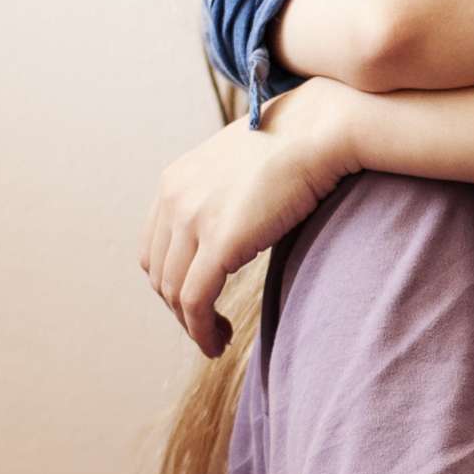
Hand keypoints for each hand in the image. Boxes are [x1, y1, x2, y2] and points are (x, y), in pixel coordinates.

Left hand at [141, 76, 363, 357]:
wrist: (318, 131)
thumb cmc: (296, 147)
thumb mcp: (241, 167)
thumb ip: (225, 195)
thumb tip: (238, 220)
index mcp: (174, 182)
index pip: (154, 247)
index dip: (171, 282)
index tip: (198, 300)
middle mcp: (174, 199)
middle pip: (159, 274)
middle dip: (179, 308)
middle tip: (208, 327)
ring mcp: (193, 219)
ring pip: (174, 293)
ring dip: (191, 326)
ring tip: (215, 340)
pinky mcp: (220, 242)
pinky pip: (196, 301)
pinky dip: (201, 330)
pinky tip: (217, 343)